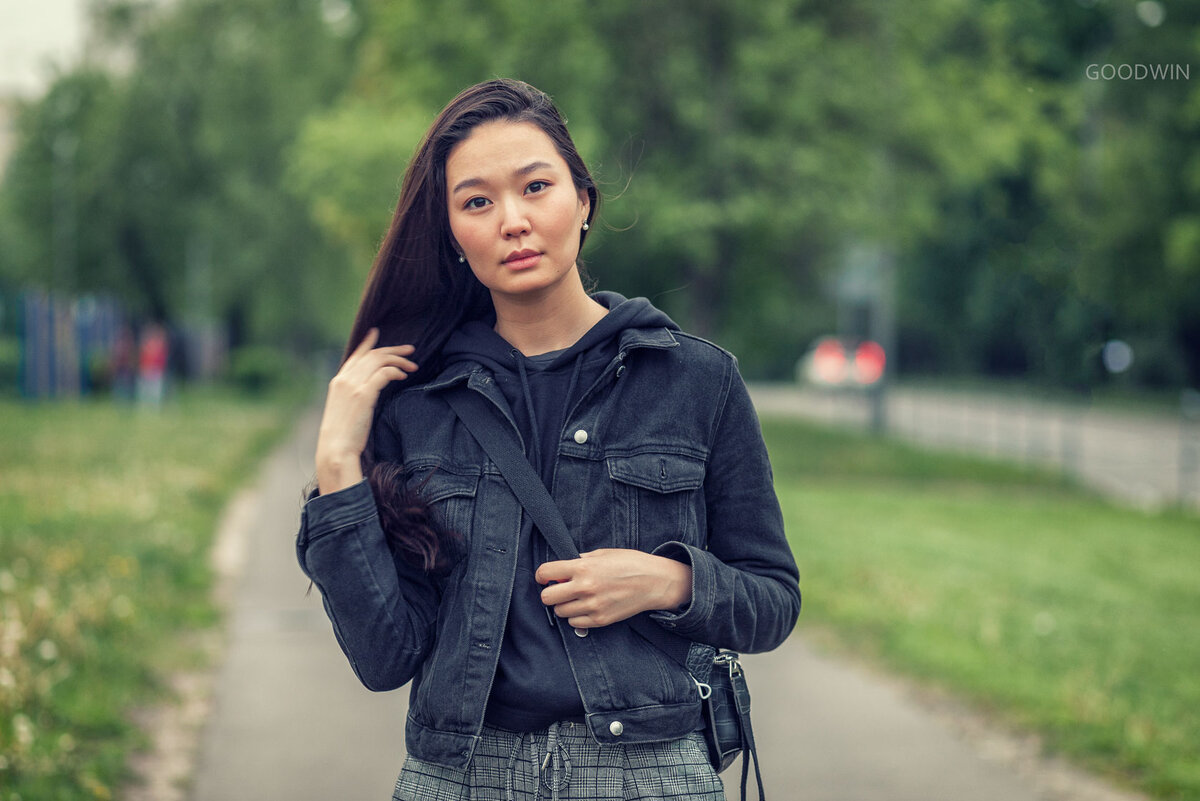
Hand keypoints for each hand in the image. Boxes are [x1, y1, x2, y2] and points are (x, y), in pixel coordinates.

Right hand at [315, 328, 417, 493]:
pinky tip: (404, 375)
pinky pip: (383, 373)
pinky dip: (395, 371)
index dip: (368, 343)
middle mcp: (344, 379)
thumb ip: (354, 397)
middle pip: (372, 355)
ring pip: (379, 360)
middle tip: (410, 349)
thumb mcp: (345, 411)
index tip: (377, 333)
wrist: (335, 450)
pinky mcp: (363, 395)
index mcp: (338, 382)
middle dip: (393, 350)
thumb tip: (369, 392)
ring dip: (399, 360)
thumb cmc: (342, 437)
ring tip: (413, 365)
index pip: (356, 355)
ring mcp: (353, 386)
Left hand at [535, 549, 692, 628]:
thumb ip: (581, 560)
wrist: (655, 582)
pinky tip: (586, 608)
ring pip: (560, 612)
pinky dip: (576, 617)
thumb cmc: (631, 563)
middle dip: (550, 593)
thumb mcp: (604, 553)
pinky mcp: (600, 620)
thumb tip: (563, 569)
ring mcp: (592, 606)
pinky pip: (574, 623)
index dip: (542, 575)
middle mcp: (585, 587)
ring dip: (564, 605)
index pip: (545, 572)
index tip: (545, 578)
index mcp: (583, 566)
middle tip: (559, 590)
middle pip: (547, 597)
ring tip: (577, 598)